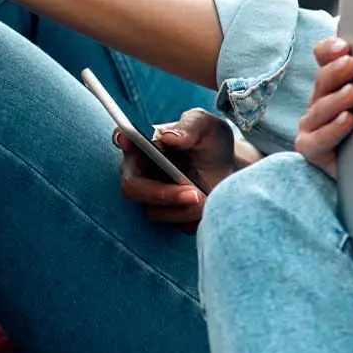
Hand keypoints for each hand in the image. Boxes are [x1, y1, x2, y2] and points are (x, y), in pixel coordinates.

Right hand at [116, 108, 237, 233]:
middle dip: (162, 194)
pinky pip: (173, 224)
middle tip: (195, 194)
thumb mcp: (208, 128)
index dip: (122, 139)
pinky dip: (192, 219)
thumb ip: (190, 127)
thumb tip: (169, 138)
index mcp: (143, 143)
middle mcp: (139, 171)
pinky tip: (208, 208)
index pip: (122, 137)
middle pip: (132, 187)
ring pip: (153, 211)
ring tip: (207, 199)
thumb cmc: (212, 143)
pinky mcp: (165, 215)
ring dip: (183, 209)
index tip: (128, 140)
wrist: (230, 170)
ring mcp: (149, 196)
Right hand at [297, 36, 352, 177]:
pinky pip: (317, 140)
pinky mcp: (313, 149)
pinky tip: (347, 120)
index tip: (344, 47)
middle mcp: (322, 99)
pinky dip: (332, 130)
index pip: (325, 57)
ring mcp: (314, 125)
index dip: (329, 51)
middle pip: (322, 81)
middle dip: (335, 72)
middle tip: (350, 63)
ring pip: (319, 109)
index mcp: (337, 80)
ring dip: (335, 100)